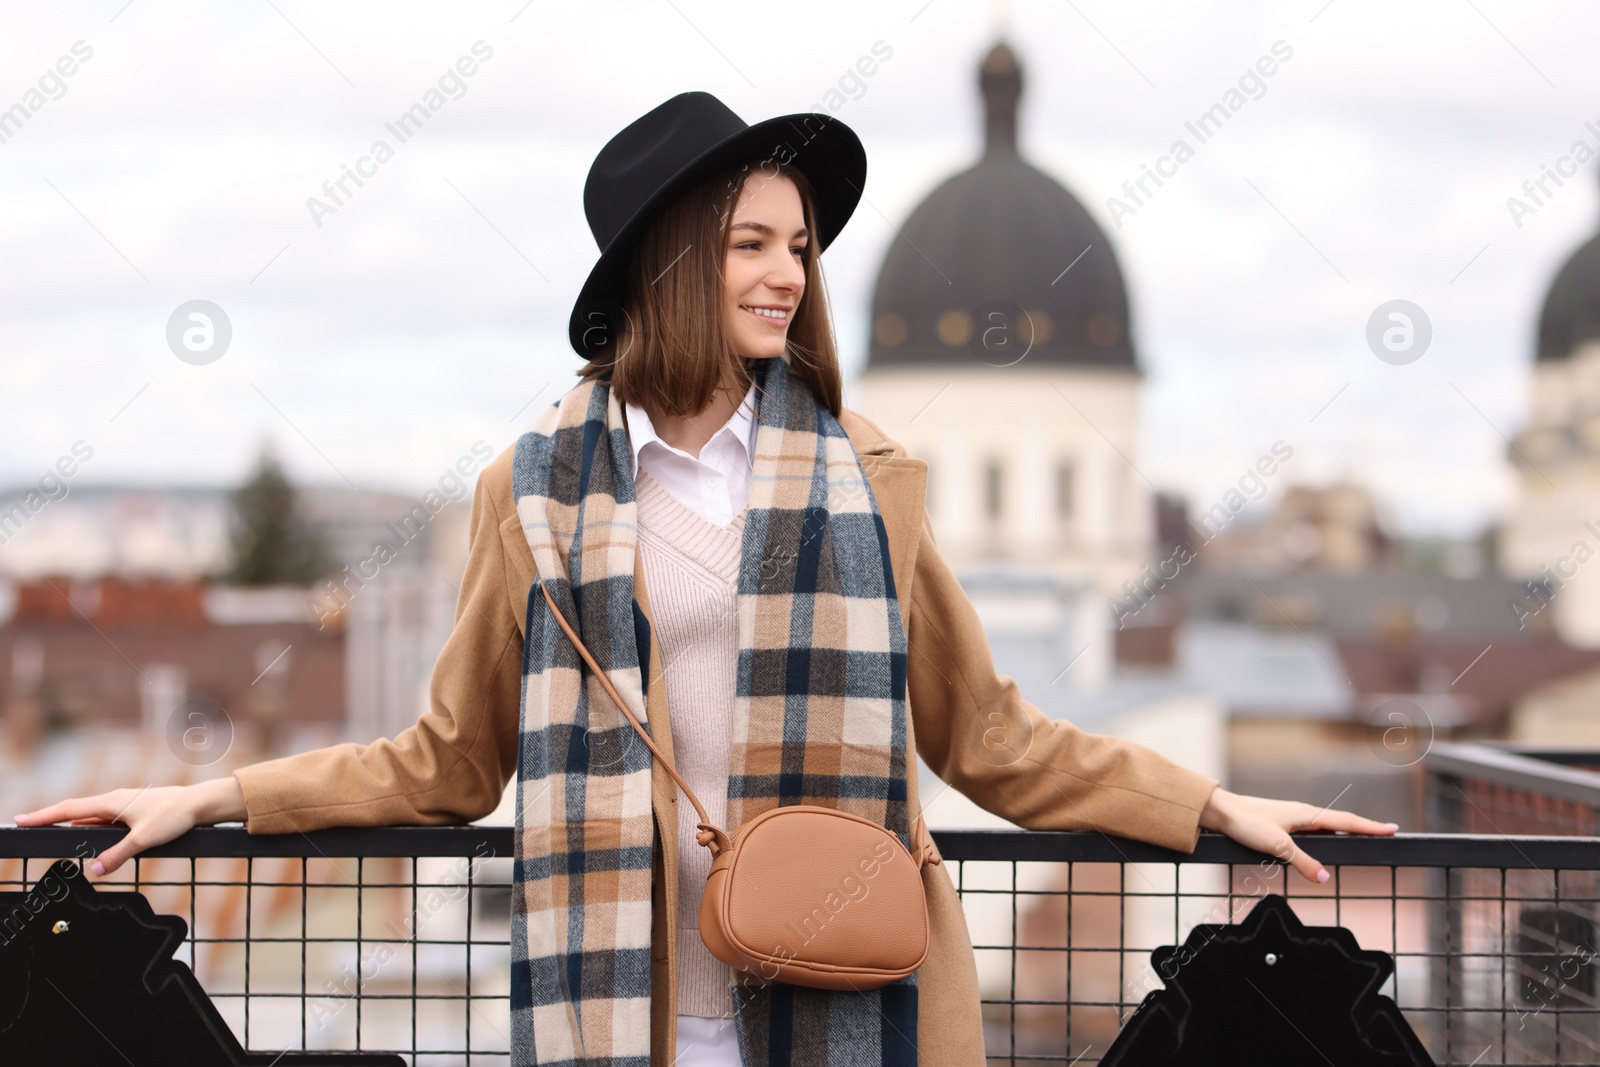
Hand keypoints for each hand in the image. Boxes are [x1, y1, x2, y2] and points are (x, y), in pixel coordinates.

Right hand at [13, 777, 247, 877]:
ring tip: (48, 827)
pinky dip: (89, 824)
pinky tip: (86, 832)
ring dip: (69, 820)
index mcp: (111, 803)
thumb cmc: (174, 816)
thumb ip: (118, 855)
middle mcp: (114, 800)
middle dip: (50, 817)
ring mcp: (123, 804)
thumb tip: (95, 870)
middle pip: (74, 809)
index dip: (44, 816)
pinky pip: (103, 817)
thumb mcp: (144, 839)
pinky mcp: (133, 810)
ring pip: (89, 813)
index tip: (22, 820)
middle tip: (27, 823)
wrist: (199, 804)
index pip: (69, 810)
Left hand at [1198, 787, 1397, 883]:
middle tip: (1385, 833)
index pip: (1346, 822)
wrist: (1221, 811)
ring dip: (1346, 831)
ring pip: (1326, 826)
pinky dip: (1327, 836)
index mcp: (1307, 815)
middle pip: (1341, 822)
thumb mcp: (1277, 846)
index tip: (1393, 829)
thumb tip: (1326, 876)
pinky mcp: (1283, 824)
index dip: (1370, 827)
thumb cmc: (1246, 823)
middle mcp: (1303, 814)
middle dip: (1364, 828)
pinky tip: (1326, 842)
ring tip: (1363, 837)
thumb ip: (1302, 862)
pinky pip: (1313, 830)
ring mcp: (1293, 818)